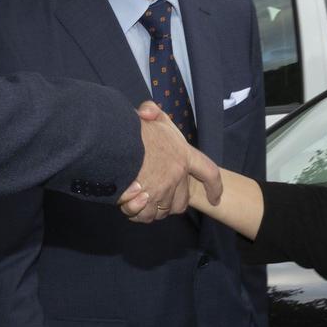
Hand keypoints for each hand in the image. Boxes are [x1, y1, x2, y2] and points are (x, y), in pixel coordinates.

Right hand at [119, 102, 221, 222]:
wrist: (112, 140)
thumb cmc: (130, 128)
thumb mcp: (146, 114)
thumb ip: (151, 111)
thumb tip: (147, 113)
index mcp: (184, 154)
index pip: (210, 173)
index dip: (214, 187)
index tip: (215, 199)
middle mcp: (177, 174)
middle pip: (182, 201)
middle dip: (170, 202)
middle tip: (155, 193)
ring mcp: (163, 189)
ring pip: (162, 210)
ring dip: (151, 208)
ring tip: (138, 197)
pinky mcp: (147, 201)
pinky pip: (146, 215)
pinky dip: (138, 212)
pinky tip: (128, 200)